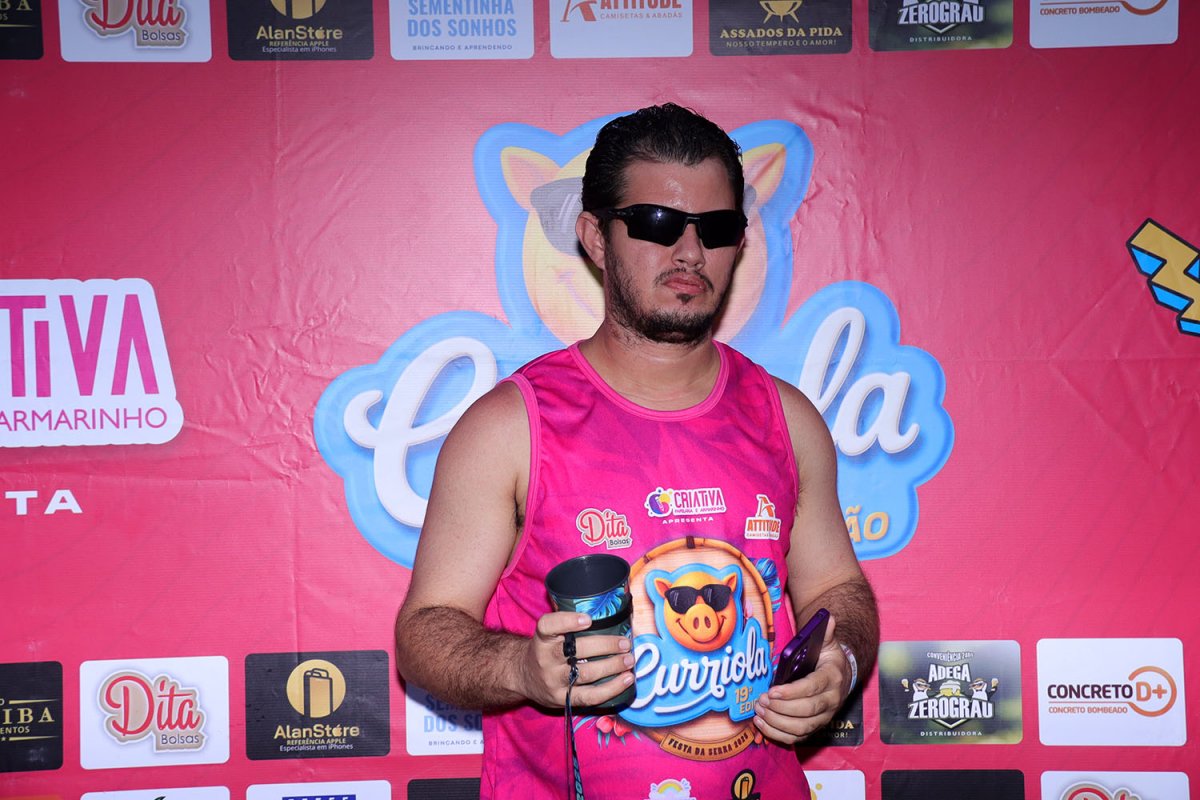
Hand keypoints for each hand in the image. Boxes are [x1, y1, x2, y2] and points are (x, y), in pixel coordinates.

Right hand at [517, 611, 634, 708]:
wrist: (523, 677)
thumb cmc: (544, 650)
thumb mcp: (547, 634)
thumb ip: (567, 624)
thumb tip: (607, 611)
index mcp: (541, 639)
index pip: (548, 626)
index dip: (567, 621)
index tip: (588, 619)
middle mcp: (545, 659)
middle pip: (576, 650)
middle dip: (605, 645)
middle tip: (625, 643)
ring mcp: (554, 681)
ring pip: (586, 674)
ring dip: (612, 666)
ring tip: (629, 660)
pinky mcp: (563, 699)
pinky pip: (590, 696)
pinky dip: (612, 688)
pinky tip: (627, 679)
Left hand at [753, 616, 850, 744]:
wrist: (841, 676)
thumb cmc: (827, 658)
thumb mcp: (828, 643)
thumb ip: (826, 632)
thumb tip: (829, 618)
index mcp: (832, 678)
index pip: (813, 688)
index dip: (792, 692)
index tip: (772, 691)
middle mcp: (831, 701)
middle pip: (807, 711)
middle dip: (781, 708)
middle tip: (761, 700)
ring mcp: (824, 717)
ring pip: (802, 728)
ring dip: (777, 722)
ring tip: (759, 711)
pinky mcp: (815, 727)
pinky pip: (797, 737)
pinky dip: (778, 734)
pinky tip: (762, 724)